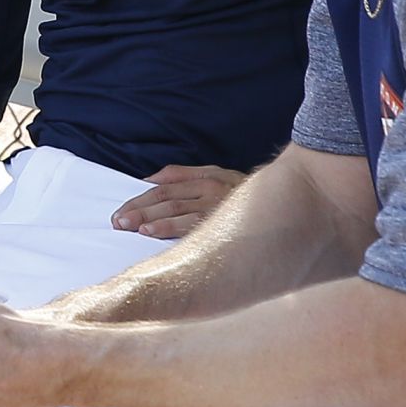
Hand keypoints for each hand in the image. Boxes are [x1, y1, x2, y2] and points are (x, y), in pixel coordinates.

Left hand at [111, 165, 244, 238]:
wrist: (288, 199)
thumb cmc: (242, 191)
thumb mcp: (214, 174)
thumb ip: (181, 174)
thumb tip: (149, 178)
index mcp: (204, 179)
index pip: (163, 189)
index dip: (139, 199)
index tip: (120, 212)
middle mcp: (208, 191)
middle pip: (165, 200)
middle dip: (137, 210)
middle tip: (117, 222)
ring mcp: (217, 209)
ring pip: (174, 211)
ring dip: (147, 219)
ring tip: (129, 226)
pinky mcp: (224, 226)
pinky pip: (191, 227)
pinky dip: (168, 228)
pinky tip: (150, 232)